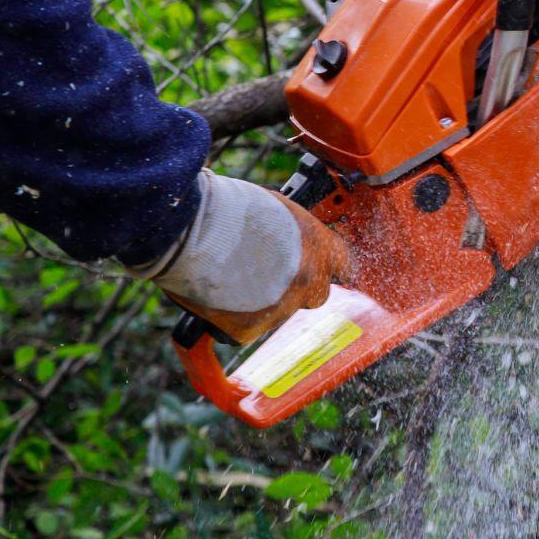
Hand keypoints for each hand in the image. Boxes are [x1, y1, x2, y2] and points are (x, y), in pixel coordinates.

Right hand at [135, 172, 351, 344]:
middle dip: (297, 287)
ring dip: (261, 300)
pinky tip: (215, 297)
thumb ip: (290, 232)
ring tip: (230, 275)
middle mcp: (308, 282)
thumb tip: (288, 239)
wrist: (194, 230)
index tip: (324, 268)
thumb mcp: (276, 208)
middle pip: (315, 294)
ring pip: (277, 312)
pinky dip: (231, 318)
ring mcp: (280, 310)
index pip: (344, 264)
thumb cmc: (229, 208)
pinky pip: (244, 329)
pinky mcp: (249, 330)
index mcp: (320, 247)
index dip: (331, 266)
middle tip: (269, 272)